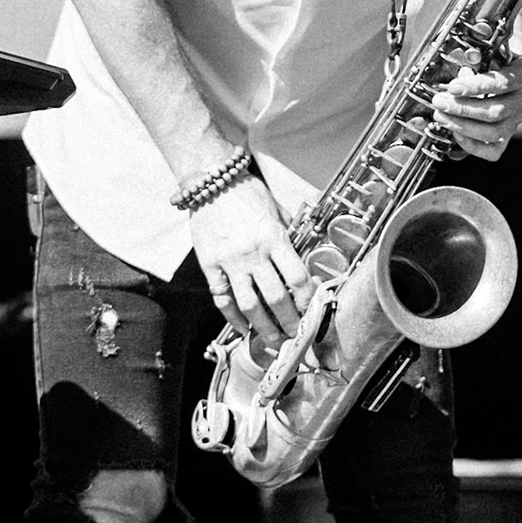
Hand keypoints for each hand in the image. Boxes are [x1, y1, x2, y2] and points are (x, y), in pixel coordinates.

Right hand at [189, 178, 314, 337]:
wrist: (211, 180)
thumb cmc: (246, 192)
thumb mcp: (277, 210)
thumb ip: (288, 234)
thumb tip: (301, 257)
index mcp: (274, 237)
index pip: (297, 278)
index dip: (307, 301)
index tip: (311, 313)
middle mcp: (254, 253)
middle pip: (276, 298)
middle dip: (289, 323)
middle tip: (295, 337)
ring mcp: (230, 261)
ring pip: (250, 306)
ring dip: (264, 328)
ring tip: (273, 341)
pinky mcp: (210, 265)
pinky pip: (223, 299)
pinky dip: (233, 318)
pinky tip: (243, 328)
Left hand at [431, 52, 521, 160]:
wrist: (509, 68)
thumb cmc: (496, 57)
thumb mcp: (488, 50)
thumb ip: (475, 59)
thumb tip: (461, 72)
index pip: (503, 84)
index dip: (477, 87)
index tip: (453, 87)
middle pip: (496, 112)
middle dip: (463, 109)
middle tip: (440, 102)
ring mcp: (518, 120)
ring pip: (494, 132)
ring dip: (463, 126)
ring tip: (441, 116)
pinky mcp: (508, 135)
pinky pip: (493, 150)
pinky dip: (472, 146)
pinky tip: (456, 135)